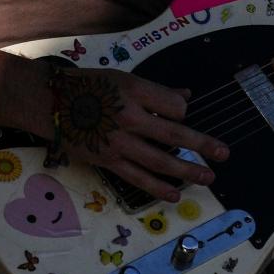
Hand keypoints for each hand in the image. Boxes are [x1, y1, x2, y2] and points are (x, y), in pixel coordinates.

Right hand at [46, 64, 229, 202]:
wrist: (49, 104)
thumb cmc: (88, 86)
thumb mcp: (123, 79)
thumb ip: (156, 91)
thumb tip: (187, 96)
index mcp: (135, 91)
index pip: (174, 106)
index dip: (182, 111)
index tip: (179, 114)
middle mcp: (129, 117)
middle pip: (174, 133)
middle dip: (202, 144)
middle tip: (224, 153)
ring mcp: (119, 143)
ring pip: (160, 160)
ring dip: (187, 170)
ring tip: (208, 177)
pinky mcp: (107, 161)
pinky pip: (138, 178)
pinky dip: (158, 187)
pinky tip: (175, 194)